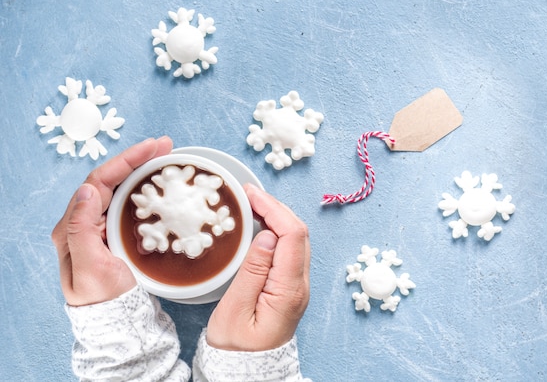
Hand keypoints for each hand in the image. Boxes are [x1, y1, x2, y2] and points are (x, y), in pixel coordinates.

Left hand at [52, 137, 172, 305]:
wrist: (115, 320)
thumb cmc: (104, 298)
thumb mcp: (91, 268)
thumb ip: (82, 229)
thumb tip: (88, 189)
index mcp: (74, 225)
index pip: (99, 181)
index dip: (125, 161)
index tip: (151, 148)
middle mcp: (85, 220)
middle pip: (110, 178)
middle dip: (137, 158)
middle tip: (165, 145)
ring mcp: (100, 225)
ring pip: (120, 187)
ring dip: (141, 168)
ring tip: (165, 155)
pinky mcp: (114, 231)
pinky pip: (129, 201)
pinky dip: (144, 186)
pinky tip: (159, 181)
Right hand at [207, 184, 310, 350]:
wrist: (247, 370)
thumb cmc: (236, 347)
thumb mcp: (235, 311)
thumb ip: (253, 272)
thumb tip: (267, 235)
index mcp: (289, 290)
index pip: (292, 236)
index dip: (274, 209)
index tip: (251, 195)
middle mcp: (300, 285)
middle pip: (299, 233)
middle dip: (276, 207)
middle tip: (248, 194)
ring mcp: (298, 285)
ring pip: (296, 239)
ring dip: (277, 217)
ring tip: (252, 204)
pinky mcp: (290, 286)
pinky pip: (290, 250)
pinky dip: (277, 231)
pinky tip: (260, 225)